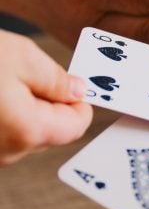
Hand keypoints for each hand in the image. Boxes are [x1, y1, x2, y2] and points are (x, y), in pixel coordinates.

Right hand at [0, 30, 92, 165]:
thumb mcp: (21, 57)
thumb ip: (57, 79)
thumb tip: (78, 91)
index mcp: (28, 130)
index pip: (77, 126)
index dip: (81, 101)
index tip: (73, 80)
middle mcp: (8, 152)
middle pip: (51, 130)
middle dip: (51, 102)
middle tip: (31, 73)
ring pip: (26, 131)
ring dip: (26, 106)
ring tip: (5, 79)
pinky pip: (4, 132)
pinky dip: (6, 113)